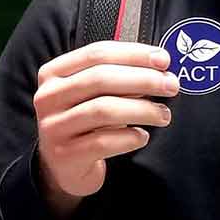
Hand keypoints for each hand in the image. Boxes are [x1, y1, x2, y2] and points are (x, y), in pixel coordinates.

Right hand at [35, 41, 177, 214]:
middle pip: (100, 79)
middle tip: (171, 86)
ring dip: (142, 109)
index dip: (133, 54)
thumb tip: (159, 67)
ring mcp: (53, 127)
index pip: (96, 54)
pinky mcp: (65, 155)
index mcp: (53, 74)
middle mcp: (48, 98)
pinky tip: (142, 136)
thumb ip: (118, 77)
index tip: (163, 59)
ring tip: (163, 114)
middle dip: (143, 79)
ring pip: (103, 110)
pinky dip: (129, 137)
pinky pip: (103, 142)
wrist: (64, 166)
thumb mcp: (93, 94)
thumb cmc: (85, 122)